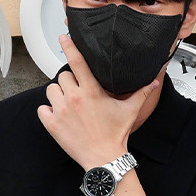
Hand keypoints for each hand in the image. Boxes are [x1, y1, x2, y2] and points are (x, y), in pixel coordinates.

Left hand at [36, 34, 154, 169]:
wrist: (103, 158)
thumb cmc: (116, 135)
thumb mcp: (129, 110)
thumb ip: (141, 93)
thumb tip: (153, 82)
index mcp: (91, 91)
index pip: (77, 62)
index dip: (69, 47)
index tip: (63, 37)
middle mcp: (74, 98)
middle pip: (63, 75)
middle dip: (69, 81)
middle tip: (79, 92)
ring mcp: (61, 111)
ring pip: (51, 90)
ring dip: (58, 94)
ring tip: (69, 104)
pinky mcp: (52, 124)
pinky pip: (42, 108)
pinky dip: (48, 110)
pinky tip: (60, 115)